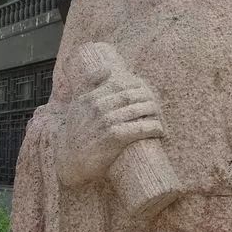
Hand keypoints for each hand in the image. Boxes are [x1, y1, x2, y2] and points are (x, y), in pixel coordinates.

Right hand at [57, 73, 163, 187]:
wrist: (71, 162)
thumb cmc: (77, 133)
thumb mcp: (77, 106)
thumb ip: (88, 84)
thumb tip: (107, 69)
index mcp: (90, 97)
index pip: (120, 83)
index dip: (138, 86)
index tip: (146, 91)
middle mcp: (98, 107)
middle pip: (132, 95)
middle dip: (148, 98)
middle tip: (157, 105)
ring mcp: (106, 122)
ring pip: (138, 110)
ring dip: (154, 112)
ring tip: (160, 116)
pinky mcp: (115, 138)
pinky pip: (140, 128)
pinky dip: (153, 128)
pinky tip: (160, 130)